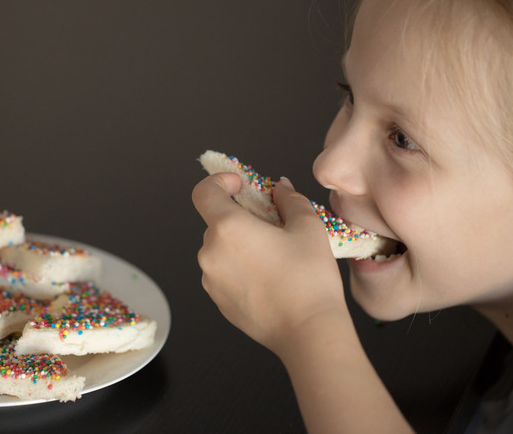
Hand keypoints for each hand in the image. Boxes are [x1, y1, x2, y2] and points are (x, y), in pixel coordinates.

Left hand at [192, 173, 344, 354]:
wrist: (308, 331)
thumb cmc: (309, 279)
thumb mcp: (308, 227)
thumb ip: (290, 200)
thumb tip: (280, 189)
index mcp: (228, 228)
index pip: (203, 192)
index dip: (219, 182)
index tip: (240, 185)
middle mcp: (210, 253)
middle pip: (216, 222)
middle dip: (240, 218)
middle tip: (272, 226)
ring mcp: (210, 280)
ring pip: (220, 249)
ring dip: (240, 245)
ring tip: (274, 257)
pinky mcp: (217, 301)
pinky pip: (223, 273)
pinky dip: (239, 268)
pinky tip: (269, 279)